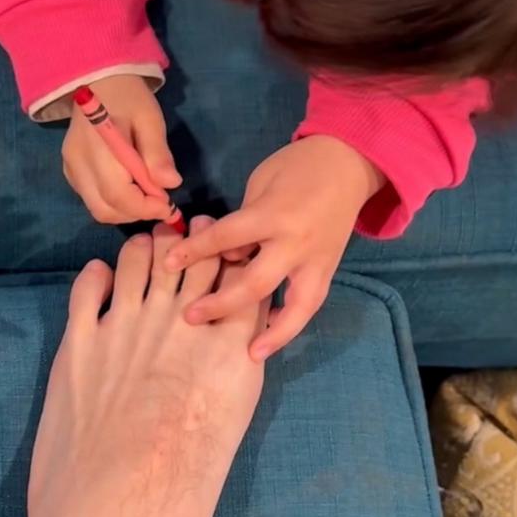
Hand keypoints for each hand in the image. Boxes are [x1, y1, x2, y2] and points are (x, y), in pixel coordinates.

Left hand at [28, 220, 264, 516]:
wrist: (123, 505)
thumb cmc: (187, 476)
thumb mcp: (235, 411)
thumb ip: (235, 362)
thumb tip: (234, 337)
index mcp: (228, 341)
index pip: (235, 273)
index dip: (228, 254)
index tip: (222, 248)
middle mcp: (179, 321)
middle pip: (188, 256)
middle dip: (188, 240)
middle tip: (184, 236)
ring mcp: (125, 325)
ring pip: (137, 257)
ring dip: (143, 250)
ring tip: (143, 254)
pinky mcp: (79, 340)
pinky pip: (88, 284)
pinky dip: (96, 274)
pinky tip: (100, 281)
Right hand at [62, 74, 180, 223]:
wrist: (99, 81)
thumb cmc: (128, 98)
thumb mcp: (150, 119)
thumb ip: (158, 153)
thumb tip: (170, 184)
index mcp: (97, 147)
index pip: (116, 193)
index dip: (144, 207)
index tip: (168, 205)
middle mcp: (77, 162)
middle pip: (104, 209)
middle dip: (136, 213)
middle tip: (160, 201)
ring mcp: (70, 169)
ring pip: (97, 209)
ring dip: (126, 211)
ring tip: (147, 194)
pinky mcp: (70, 172)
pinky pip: (92, 200)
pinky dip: (114, 203)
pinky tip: (130, 187)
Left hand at [165, 136, 386, 360]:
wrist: (348, 164)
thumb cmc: (296, 167)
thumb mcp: (260, 184)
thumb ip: (242, 221)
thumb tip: (224, 255)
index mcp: (273, 215)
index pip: (226, 237)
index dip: (194, 251)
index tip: (168, 263)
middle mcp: (295, 243)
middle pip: (255, 282)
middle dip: (221, 302)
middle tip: (189, 317)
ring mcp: (316, 261)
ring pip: (295, 305)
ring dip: (272, 332)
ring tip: (249, 352)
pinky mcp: (328, 270)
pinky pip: (309, 305)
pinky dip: (291, 326)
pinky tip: (269, 345)